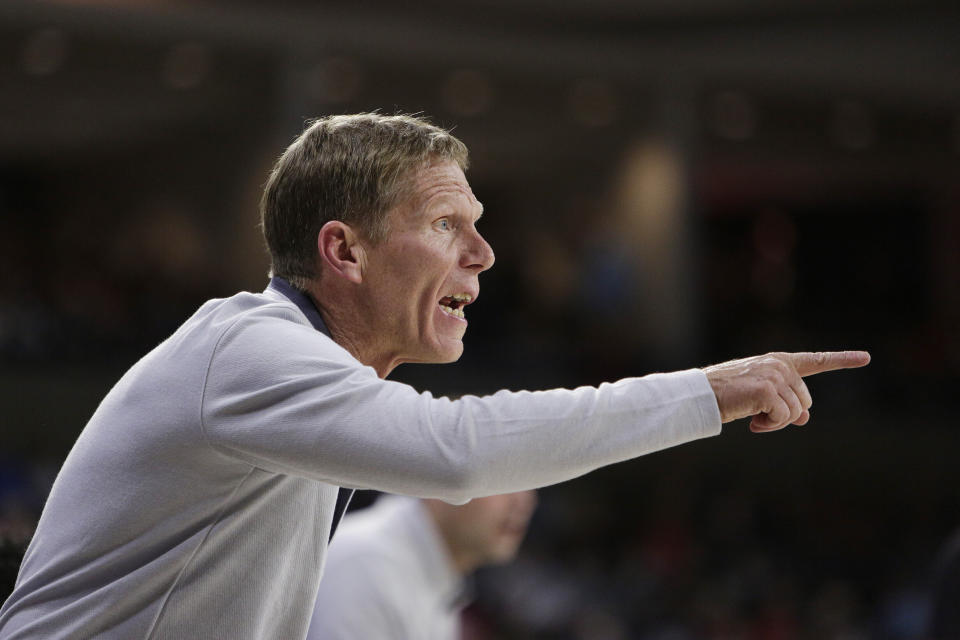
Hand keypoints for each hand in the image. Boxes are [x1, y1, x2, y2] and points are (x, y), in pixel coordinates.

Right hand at [702, 351, 870, 431]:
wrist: (702, 395)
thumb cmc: (726, 395)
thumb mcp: (760, 397)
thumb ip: (786, 402)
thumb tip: (805, 417)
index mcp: (778, 361)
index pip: (815, 360)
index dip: (842, 360)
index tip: (866, 357)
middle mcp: (779, 365)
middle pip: (805, 400)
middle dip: (787, 414)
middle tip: (761, 418)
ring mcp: (774, 376)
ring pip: (796, 412)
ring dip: (776, 422)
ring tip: (754, 418)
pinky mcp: (768, 390)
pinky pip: (784, 418)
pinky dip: (769, 425)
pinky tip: (752, 421)